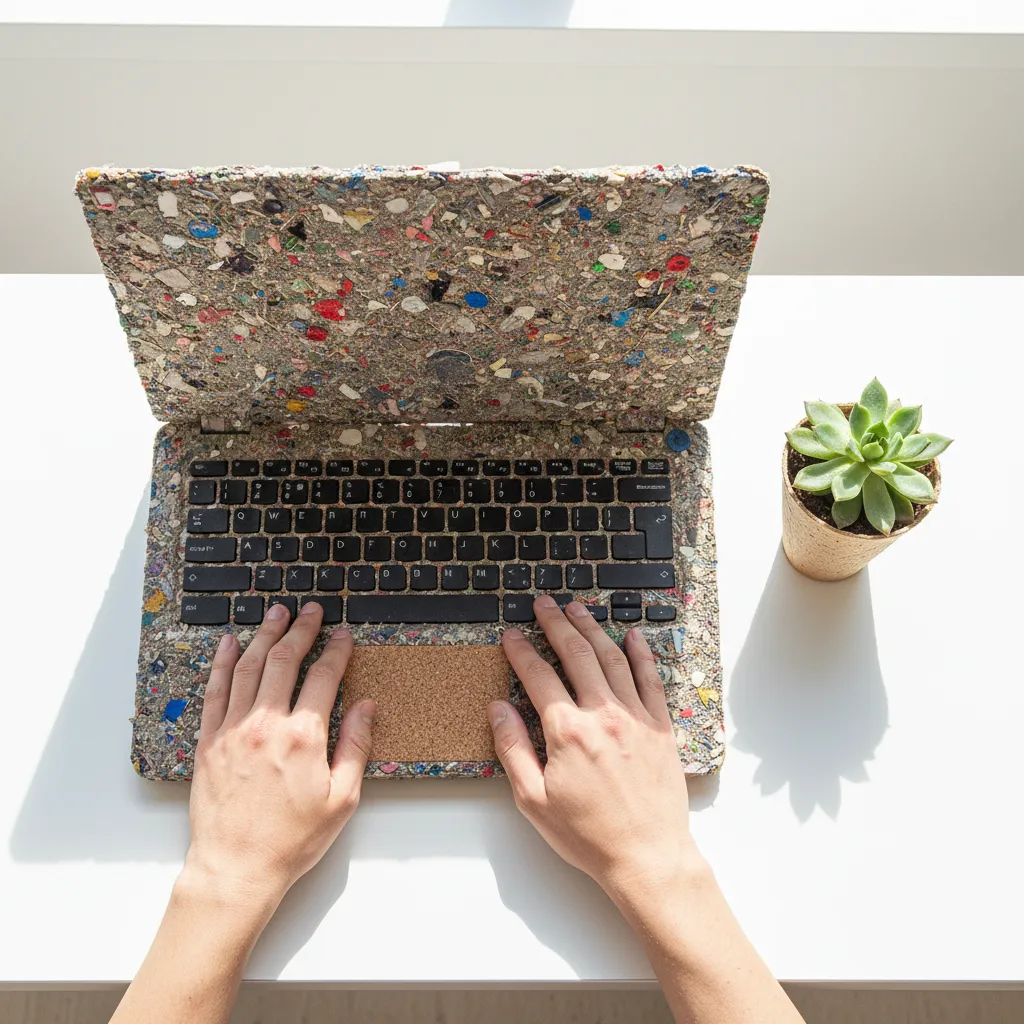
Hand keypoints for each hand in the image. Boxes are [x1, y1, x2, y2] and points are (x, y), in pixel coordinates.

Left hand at [183, 602, 375, 910]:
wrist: (236, 868)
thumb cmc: (292, 840)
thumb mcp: (342, 799)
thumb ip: (356, 746)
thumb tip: (366, 707)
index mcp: (304, 736)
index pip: (324, 677)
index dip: (337, 651)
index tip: (344, 635)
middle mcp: (267, 724)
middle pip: (285, 661)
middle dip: (301, 630)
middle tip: (311, 611)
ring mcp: (234, 730)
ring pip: (250, 667)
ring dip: (265, 635)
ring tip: (276, 613)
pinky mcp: (209, 742)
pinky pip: (217, 691)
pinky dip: (224, 663)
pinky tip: (231, 644)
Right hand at [488, 595, 698, 899]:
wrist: (648, 857)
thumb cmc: (588, 836)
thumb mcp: (534, 800)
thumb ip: (513, 749)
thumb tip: (498, 708)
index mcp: (568, 732)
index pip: (538, 677)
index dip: (521, 651)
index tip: (511, 635)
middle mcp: (603, 715)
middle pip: (576, 655)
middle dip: (556, 624)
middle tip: (543, 604)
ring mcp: (636, 718)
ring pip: (612, 658)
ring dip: (592, 629)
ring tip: (577, 609)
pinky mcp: (660, 727)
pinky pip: (651, 679)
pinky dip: (641, 654)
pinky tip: (632, 636)